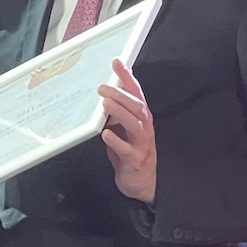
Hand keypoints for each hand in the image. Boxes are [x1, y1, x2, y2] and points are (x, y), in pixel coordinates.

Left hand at [99, 59, 156, 203]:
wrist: (141, 183)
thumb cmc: (131, 153)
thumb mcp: (123, 129)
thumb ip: (117, 113)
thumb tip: (106, 94)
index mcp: (141, 118)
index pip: (135, 93)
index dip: (127, 77)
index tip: (117, 63)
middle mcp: (144, 127)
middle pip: (136, 106)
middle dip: (120, 95)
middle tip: (102, 88)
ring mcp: (141, 144)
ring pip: (134, 124)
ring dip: (119, 112)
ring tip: (105, 104)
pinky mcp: (135, 160)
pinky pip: (126, 149)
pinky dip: (116, 141)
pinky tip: (106, 134)